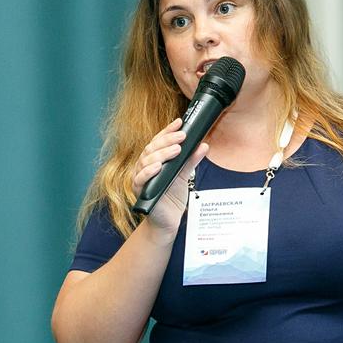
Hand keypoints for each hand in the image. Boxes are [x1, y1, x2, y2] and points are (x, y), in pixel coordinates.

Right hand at [131, 118, 209, 234]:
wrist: (168, 221)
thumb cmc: (172, 197)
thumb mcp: (184, 175)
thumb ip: (191, 160)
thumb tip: (203, 145)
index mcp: (153, 159)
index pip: (158, 140)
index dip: (168, 131)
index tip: (180, 122)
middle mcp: (144, 166)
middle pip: (152, 148)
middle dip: (167, 140)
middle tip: (182, 136)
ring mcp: (140, 177)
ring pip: (146, 160)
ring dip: (162, 154)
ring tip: (176, 149)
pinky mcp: (139, 191)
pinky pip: (141, 178)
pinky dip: (149, 171)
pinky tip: (159, 166)